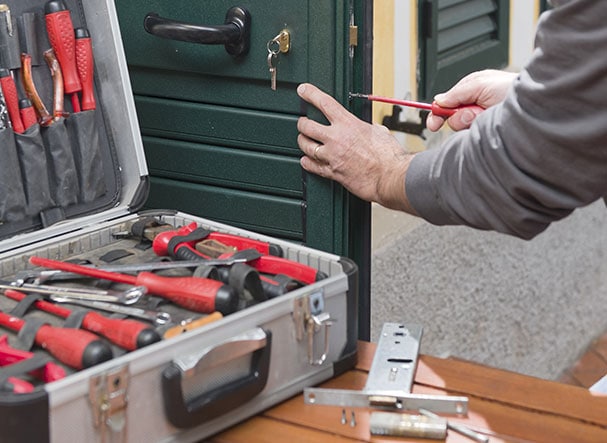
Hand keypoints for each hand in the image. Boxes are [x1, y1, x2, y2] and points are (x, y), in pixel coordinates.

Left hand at [296, 83, 416, 212]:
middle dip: (302, 123)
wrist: (390, 177)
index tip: (303, 90)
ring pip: (306, 146)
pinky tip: (307, 160)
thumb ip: (367, 128)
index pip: (324, 103)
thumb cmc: (389, 156)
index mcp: (348, 124)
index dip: (310, 94)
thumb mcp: (379, 132)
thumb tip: (368, 130)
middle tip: (302, 122)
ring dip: (303, 142)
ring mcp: (332, 156)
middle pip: (307, 126)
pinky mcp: (332, 172)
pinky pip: (312, 166)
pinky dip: (307, 162)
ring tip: (304, 140)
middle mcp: (336, 139)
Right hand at [426, 69, 517, 131]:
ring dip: (473, 122)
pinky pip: (472, 136)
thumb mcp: (481, 84)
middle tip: (474, 114)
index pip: (445, 105)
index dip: (437, 114)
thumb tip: (438, 101)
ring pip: (462, 129)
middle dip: (461, 118)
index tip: (433, 124)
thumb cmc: (513, 88)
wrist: (534, 105)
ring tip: (488, 115)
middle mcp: (473, 107)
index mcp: (469, 92)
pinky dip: (479, 130)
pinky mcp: (486, 132)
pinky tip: (490, 124)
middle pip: (452, 119)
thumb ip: (457, 93)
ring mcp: (480, 120)